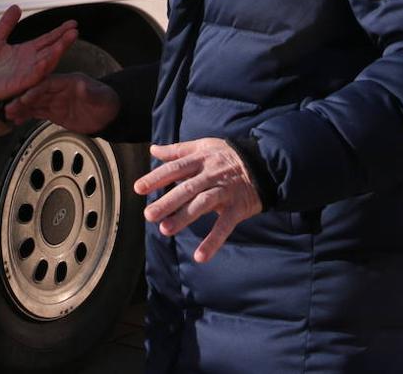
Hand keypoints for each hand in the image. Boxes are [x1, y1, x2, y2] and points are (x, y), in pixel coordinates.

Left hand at [0, 5, 78, 101]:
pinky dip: (42, 67)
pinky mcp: (23, 83)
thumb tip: (15, 7)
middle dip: (64, 39)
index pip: (48, 39)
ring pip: (48, 61)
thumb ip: (6, 23)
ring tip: (68, 40)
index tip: (72, 24)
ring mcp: (29, 72)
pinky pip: (35, 75)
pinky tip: (48, 58)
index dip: (60, 31)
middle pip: (53, 48)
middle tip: (74, 30)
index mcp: (28, 51)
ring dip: (58, 50)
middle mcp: (32, 61)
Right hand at [3, 72, 119, 133]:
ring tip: (8, 114)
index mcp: (68, 81)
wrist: (108, 115)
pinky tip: (16, 120)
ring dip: (21, 108)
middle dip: (23, 99)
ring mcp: (55, 100)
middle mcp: (58, 89)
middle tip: (10, 106)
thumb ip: (90, 92)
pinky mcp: (53, 111)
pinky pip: (37, 112)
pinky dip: (26, 116)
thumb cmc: (106, 100)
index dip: (37, 90)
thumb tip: (82, 86)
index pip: (49, 84)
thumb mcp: (101, 96)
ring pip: (34, 103)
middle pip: (37, 92)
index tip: (25, 96)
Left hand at [134, 138, 262, 262]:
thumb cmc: (227, 155)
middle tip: (149, 215)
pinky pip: (225, 225)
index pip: (175, 168)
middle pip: (187, 188)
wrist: (264, 163)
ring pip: (203, 204)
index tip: (139, 189)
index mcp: (200, 160)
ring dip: (185, 217)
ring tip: (166, 230)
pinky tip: (200, 257)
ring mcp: (225, 191)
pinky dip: (213, 241)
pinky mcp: (238, 207)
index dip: (157, 178)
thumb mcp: (203, 147)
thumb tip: (153, 149)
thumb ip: (177, 150)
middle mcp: (211, 174)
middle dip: (167, 201)